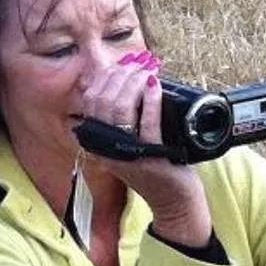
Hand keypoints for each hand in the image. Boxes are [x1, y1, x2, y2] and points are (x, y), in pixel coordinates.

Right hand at [75, 50, 209, 243]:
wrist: (173, 201)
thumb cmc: (157, 167)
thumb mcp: (132, 141)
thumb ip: (125, 117)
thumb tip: (128, 78)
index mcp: (99, 141)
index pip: (91, 100)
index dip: (106, 76)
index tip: (123, 63)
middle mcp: (107, 149)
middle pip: (104, 100)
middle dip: (121, 75)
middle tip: (139, 64)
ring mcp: (126, 155)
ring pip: (120, 109)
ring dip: (134, 83)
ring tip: (147, 72)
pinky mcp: (148, 160)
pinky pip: (147, 123)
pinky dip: (151, 100)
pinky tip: (155, 86)